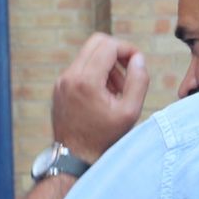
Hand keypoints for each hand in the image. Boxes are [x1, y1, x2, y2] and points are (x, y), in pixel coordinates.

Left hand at [51, 34, 149, 163]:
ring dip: (107, 64)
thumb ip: (138, 80)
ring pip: (88, 54)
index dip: (128, 49)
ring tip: (117, 89)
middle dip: (117, 52)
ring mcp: (61, 82)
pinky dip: (95, 73)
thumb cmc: (102, 137)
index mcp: (85, 81)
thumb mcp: (130, 110)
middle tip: (128, 72)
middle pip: (96, 42)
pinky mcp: (59, 87)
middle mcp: (69, 77)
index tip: (137, 64)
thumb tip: (138, 58)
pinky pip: (80, 67)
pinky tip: (104, 94)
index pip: (109, 45)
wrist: (73, 156)